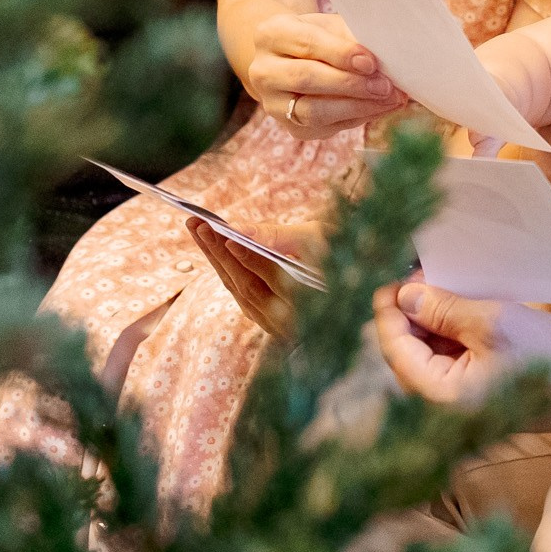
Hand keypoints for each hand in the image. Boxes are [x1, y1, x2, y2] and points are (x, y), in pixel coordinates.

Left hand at [187, 218, 326, 333]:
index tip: (228, 234)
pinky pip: (241, 296)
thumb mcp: (317, 238)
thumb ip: (280, 236)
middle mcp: (295, 319)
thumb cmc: (337, 253)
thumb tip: (240, 231)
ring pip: (240, 292)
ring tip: (198, 231)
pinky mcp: (269, 323)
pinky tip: (213, 251)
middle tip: (198, 224)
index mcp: (313, 298)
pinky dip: (226, 271)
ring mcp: (279, 326)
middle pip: (249, 286)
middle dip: (220, 253)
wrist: (353, 284)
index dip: (250, 256)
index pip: (274, 276)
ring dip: (216, 260)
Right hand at [243, 12, 401, 137]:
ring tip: (391, 99)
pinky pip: (326, 127)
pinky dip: (358, 118)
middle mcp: (263, 71)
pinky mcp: (291, 127)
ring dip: (358, 107)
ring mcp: (273, 103)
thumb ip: (352, 37)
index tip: (371, 62)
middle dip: (351, 84)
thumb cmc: (319, 37)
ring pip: (314, 111)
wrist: (294, 61)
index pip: (306, 43)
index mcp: (270, 35)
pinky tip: (381, 108)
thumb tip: (386, 56)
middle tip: (386, 86)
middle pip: (306, 79)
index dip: (341, 54)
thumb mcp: (331, 27)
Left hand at [373, 281, 550, 430]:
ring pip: (429, 351)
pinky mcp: (479, 391)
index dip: (389, 308)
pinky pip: (452, 357)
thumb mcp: (496, 322)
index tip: (392, 274)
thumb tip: (404, 295)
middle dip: (413, 309)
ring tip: (444, 280)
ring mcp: (462, 400)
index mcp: (441, 397)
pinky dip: (453, 330)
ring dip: (434, 317)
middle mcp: (444, 405)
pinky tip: (462, 303)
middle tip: (423, 270)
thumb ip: (444, 310)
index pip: (395, 348)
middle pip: (409, 350)